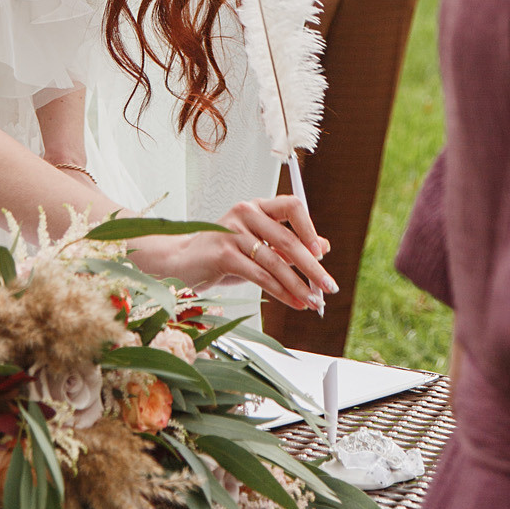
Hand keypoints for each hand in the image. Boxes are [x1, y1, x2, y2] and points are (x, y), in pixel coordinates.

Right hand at [128, 194, 337, 310]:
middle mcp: (246, 213)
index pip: (292, 206)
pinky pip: (260, 275)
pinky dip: (281, 292)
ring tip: (314, 302)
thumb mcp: (258, 247)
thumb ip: (287, 245)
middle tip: (328, 287)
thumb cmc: (222, 255)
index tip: (322, 253)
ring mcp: (233, 232)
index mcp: (257, 207)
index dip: (310, 228)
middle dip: (312, 267)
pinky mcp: (224, 254)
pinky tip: (294, 302)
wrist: (181, 263)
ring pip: (275, 261)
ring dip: (299, 285)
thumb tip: (324, 247)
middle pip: (288, 239)